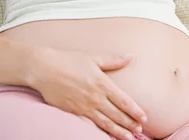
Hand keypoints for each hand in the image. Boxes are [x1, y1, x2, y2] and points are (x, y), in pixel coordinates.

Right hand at [29, 48, 146, 139]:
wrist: (44, 69)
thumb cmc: (69, 60)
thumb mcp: (93, 58)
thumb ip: (113, 60)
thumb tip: (131, 56)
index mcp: (103, 83)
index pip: (124, 101)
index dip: (135, 111)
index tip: (144, 118)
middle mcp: (95, 97)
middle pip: (117, 114)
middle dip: (130, 124)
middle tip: (140, 131)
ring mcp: (84, 107)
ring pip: (105, 123)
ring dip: (118, 131)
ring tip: (128, 138)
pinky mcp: (73, 112)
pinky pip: (90, 125)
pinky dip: (100, 131)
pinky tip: (106, 136)